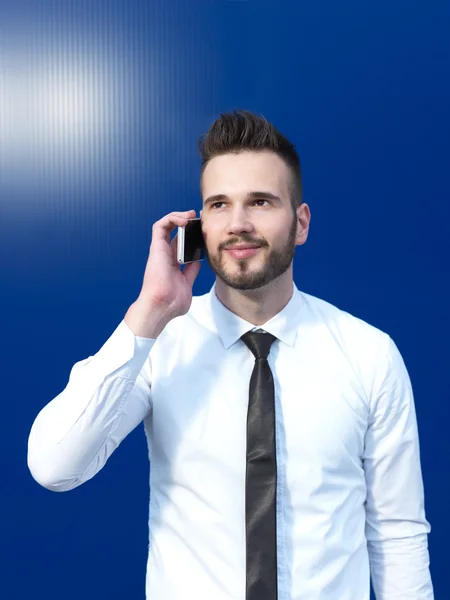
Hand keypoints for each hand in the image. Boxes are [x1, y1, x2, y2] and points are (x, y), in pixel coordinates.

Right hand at [128, 210, 201, 335]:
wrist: (163, 307)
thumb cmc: (172, 302)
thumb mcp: (187, 284)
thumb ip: (191, 272)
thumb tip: (197, 262)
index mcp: (173, 264)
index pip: (182, 243)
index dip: (193, 234)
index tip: (205, 229)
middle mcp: (166, 255)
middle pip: (177, 232)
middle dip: (188, 222)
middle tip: (202, 218)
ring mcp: (160, 250)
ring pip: (167, 224)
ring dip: (179, 216)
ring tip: (192, 215)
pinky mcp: (156, 247)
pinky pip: (161, 225)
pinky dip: (172, 218)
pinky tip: (185, 220)